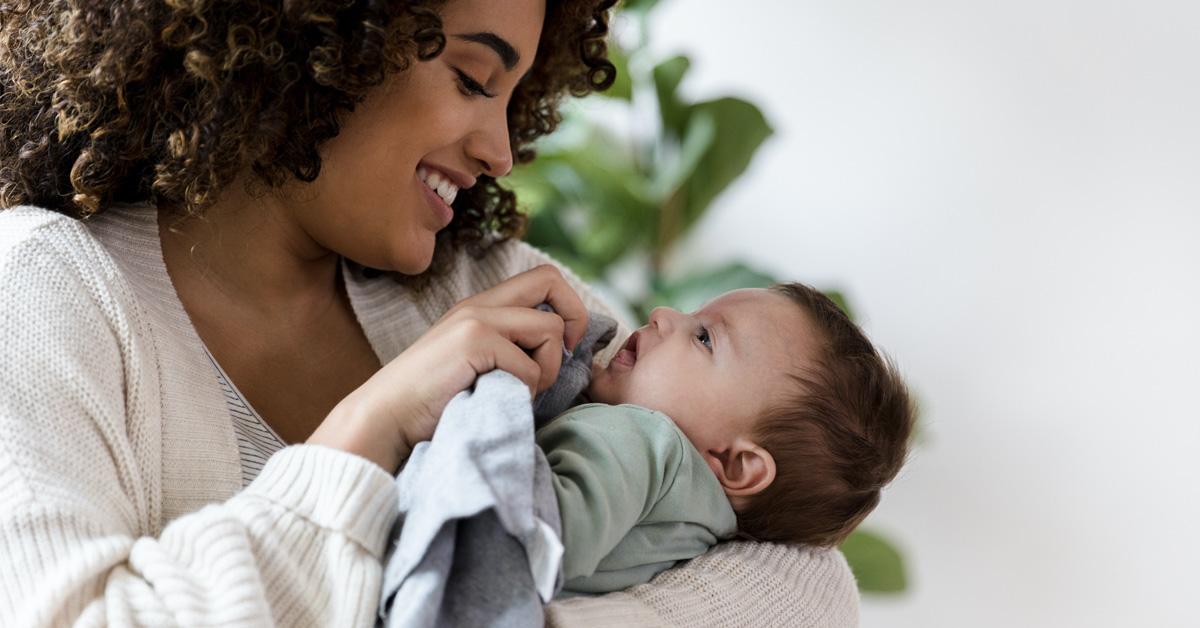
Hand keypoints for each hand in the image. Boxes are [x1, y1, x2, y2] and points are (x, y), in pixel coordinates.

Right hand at [308, 265, 587, 471]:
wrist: (384, 419)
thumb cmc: (430, 404)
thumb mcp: (473, 365)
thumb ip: (507, 349)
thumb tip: (560, 354)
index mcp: (479, 308)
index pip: (543, 278)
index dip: (569, 306)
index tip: (567, 345)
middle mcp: (479, 305)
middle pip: (551, 280)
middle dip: (574, 320)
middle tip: (561, 360)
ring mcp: (476, 320)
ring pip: (551, 329)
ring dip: (546, 371)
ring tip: (519, 393)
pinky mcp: (474, 343)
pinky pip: (529, 367)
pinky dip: (524, 392)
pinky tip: (498, 401)